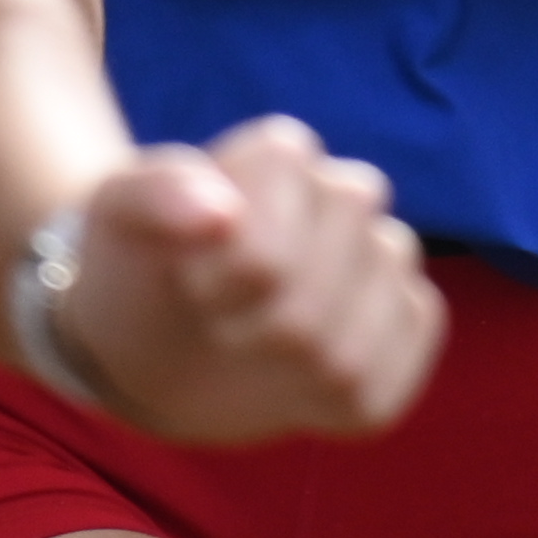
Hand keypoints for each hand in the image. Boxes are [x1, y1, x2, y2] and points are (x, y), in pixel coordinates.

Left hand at [53, 119, 445, 444]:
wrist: (156, 323)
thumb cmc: (139, 267)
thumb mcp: (118, 221)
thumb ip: (156, 197)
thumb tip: (222, 214)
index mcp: (278, 156)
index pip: (270, 248)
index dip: (222, 286)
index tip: (188, 287)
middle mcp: (346, 192)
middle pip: (320, 289)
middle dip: (260, 327)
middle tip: (219, 326)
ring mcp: (384, 253)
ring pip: (386, 302)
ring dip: (314, 353)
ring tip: (261, 349)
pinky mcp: (410, 315)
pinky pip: (419, 333)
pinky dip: (373, 372)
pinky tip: (311, 382)